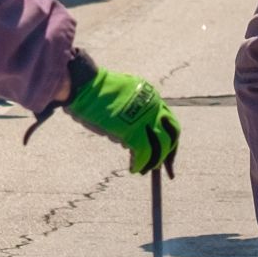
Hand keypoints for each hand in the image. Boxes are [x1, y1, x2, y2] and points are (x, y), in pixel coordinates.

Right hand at [65, 66, 180, 175]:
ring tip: (144, 169)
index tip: (166, 152)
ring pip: (160, 147)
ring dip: (153, 162)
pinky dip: (139, 164)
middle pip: (172, 135)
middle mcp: (154, 106)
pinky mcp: (133, 132)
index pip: (169, 122)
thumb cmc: (96, 93)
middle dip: (168, 154)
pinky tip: (133, 169)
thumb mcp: (122, 98)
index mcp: (152, 96)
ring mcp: (145, 119)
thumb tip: (130, 139)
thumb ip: (132, 114)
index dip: (170, 139)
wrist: (85, 87)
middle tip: (162, 167)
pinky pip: (143, 154)